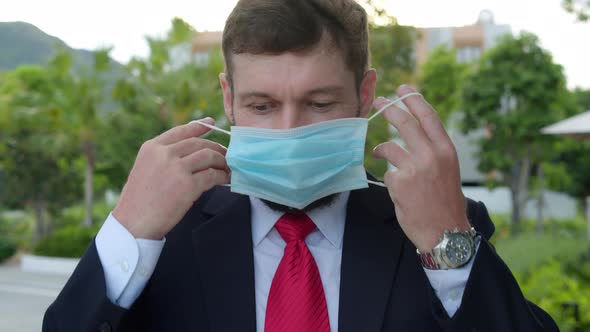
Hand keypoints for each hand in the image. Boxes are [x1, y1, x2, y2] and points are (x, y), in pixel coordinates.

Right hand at [112, 118, 229, 239]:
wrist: (133, 225)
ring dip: (222, 162)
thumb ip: (163, 158)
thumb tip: (190, 154)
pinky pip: (212, 175)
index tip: (212, 123)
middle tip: (225, 155)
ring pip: (209, 156)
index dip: (199, 126)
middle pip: (198, 143)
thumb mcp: (145, 169)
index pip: (180, 131)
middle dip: (215, 148)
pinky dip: (222, 177)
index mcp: (151, 148)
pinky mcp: (188, 185)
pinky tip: (225, 180)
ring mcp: (176, 168)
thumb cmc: (138, 202)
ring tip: (227, 168)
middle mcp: (164, 154)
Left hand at [372, 85, 469, 252]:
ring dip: (381, 150)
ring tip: (379, 153)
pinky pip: (387, 173)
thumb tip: (412, 132)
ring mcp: (415, 168)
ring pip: (389, 148)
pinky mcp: (400, 183)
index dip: (414, 100)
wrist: (446, 232)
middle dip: (389, 109)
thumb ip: (431, 150)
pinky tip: (398, 189)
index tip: (403, 89)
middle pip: (405, 124)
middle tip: (379, 102)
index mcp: (446, 150)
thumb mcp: (447, 169)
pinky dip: (390, 179)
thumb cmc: (445, 201)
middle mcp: (432, 155)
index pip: (428, 116)